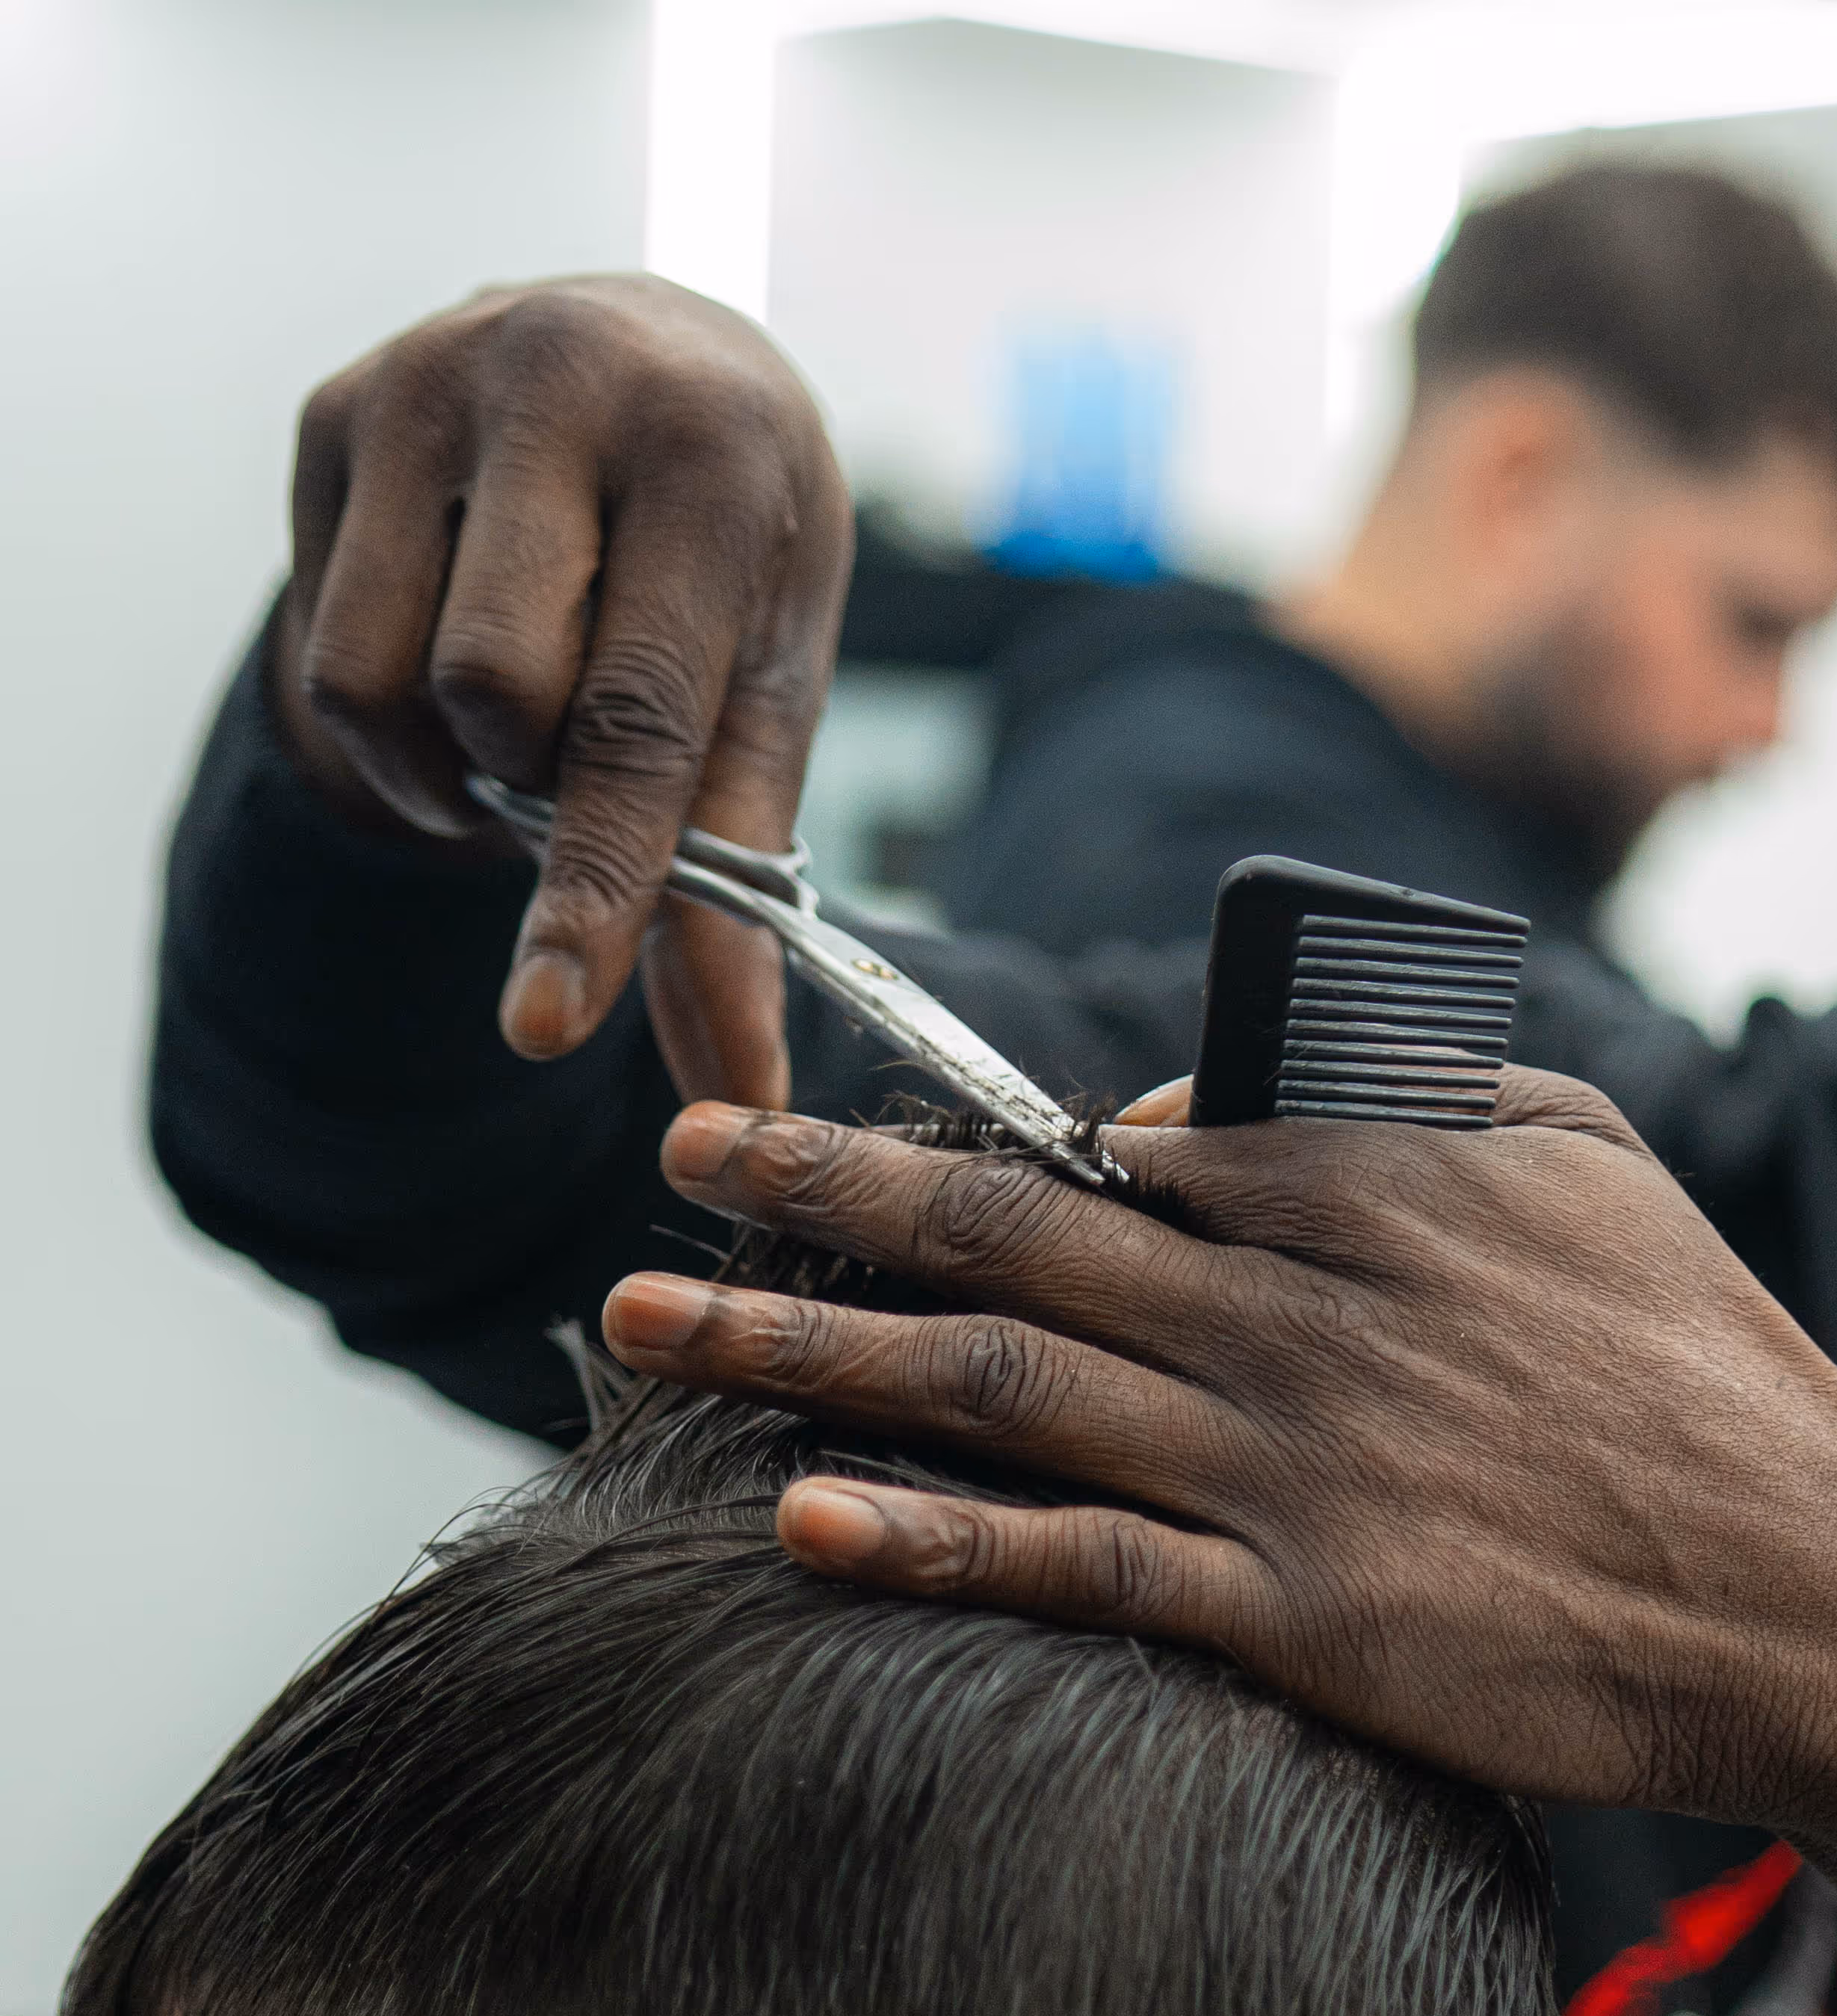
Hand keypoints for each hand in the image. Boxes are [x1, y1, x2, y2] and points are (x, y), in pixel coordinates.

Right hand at [273, 275, 853, 1107]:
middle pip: (488, 691)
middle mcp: (559, 384)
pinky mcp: (333, 407)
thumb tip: (738, 1094)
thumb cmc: (731, 554)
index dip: (593, 888)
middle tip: (580, 756)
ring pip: (379, 676)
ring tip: (519, 724)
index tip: (546, 1030)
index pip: (636, 715)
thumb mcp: (769, 692)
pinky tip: (457, 654)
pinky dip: (396, 706)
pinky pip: (322, 635)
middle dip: (529, 780)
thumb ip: (741, 889)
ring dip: (448, 760)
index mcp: (703, 458)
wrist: (660, 356)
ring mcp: (426, 379)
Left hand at [600, 1070, 1836, 2015]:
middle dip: (816, 1188)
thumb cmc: (1715, 1380)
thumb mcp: (1592, 1161)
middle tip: (675, 1155)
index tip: (865, 1156)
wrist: (1823, 1600)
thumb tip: (1190, 1108)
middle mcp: (1298, 1312)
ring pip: (998, 1385)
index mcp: (1369, 1186)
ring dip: (802, 1348)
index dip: (983, 1143)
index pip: (1125, 1141)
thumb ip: (1401, 1095)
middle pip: (1007, 1231)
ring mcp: (1290, 1467)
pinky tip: (807, 1523)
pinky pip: (1081, 1567)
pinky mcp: (1300, 1613)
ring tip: (643, 1324)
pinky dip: (936, 1544)